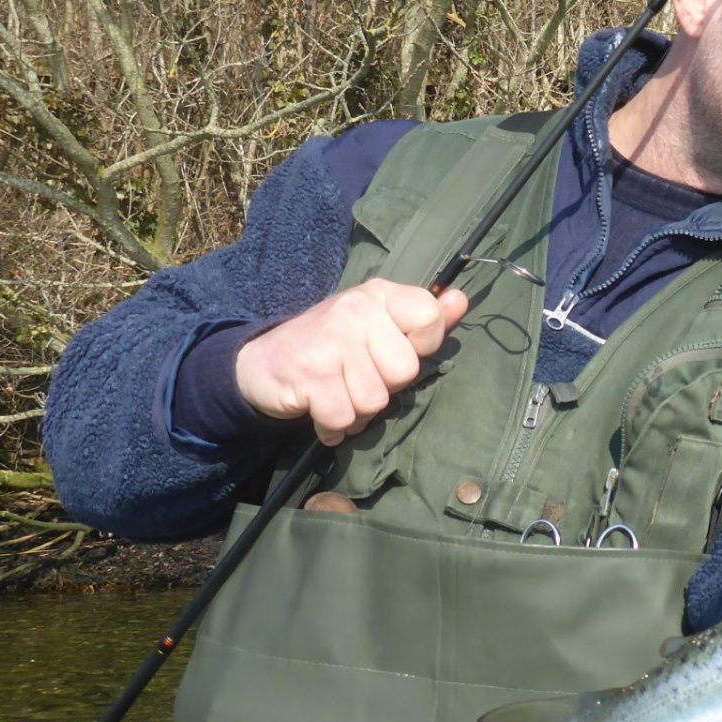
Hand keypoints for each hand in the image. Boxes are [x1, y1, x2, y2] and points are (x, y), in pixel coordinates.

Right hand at [235, 280, 469, 445]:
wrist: (260, 364)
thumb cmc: (332, 348)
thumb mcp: (378, 326)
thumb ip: (424, 318)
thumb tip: (461, 300)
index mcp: (380, 294)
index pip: (430, 319)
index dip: (418, 348)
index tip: (389, 351)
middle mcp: (356, 309)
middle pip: (405, 372)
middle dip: (383, 387)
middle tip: (354, 377)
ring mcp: (332, 339)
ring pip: (375, 401)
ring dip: (356, 411)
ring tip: (336, 393)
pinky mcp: (310, 373)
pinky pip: (345, 418)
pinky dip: (333, 426)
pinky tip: (319, 410)